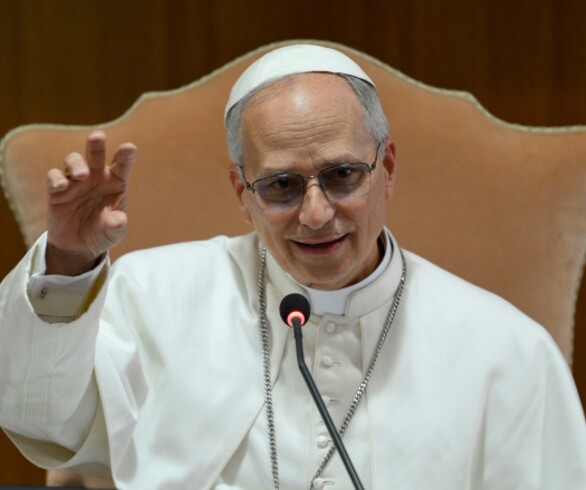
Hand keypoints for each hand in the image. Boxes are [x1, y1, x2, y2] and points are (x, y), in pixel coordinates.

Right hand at [45, 130, 136, 274]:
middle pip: (96, 154)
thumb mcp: (113, 232)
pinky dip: (56, 179)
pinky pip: (54, 177)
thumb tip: (119, 219)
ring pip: (74, 161)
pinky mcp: (57, 190)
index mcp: (116, 182)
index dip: (126, 155)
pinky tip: (61, 186)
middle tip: (97, 137)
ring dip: (77, 164)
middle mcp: (96, 177)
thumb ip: (117, 225)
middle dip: (96, 144)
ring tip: (82, 175)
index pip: (122, 165)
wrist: (79, 247)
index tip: (129, 147)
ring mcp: (76, 181)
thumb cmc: (103, 232)